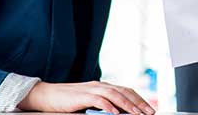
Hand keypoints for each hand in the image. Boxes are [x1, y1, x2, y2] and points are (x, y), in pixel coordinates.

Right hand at [17, 80, 154, 114]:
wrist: (47, 95)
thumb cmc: (67, 101)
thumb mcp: (88, 103)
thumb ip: (102, 105)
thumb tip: (117, 113)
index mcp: (103, 86)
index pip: (126, 90)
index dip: (139, 99)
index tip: (149, 108)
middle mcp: (100, 85)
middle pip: (124, 92)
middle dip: (139, 103)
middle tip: (150, 112)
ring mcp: (92, 89)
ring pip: (115, 95)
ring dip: (127, 105)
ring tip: (137, 114)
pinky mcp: (82, 96)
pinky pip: (98, 100)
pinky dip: (108, 106)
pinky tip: (115, 113)